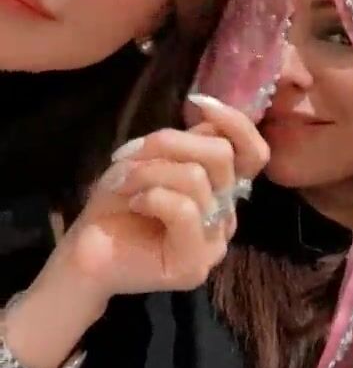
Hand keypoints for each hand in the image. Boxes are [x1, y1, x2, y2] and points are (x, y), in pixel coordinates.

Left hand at [55, 95, 268, 297]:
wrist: (83, 251)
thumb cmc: (117, 202)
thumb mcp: (152, 158)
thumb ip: (188, 143)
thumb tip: (210, 119)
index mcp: (220, 189)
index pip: (254, 153)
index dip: (235, 123)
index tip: (197, 103)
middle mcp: (225, 215)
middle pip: (221, 154)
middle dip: (169, 143)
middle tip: (130, 154)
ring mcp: (213, 242)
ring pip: (197, 178)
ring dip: (149, 171)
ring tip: (122, 182)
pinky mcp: (194, 263)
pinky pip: (184, 210)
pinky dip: (152, 196)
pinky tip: (133, 204)